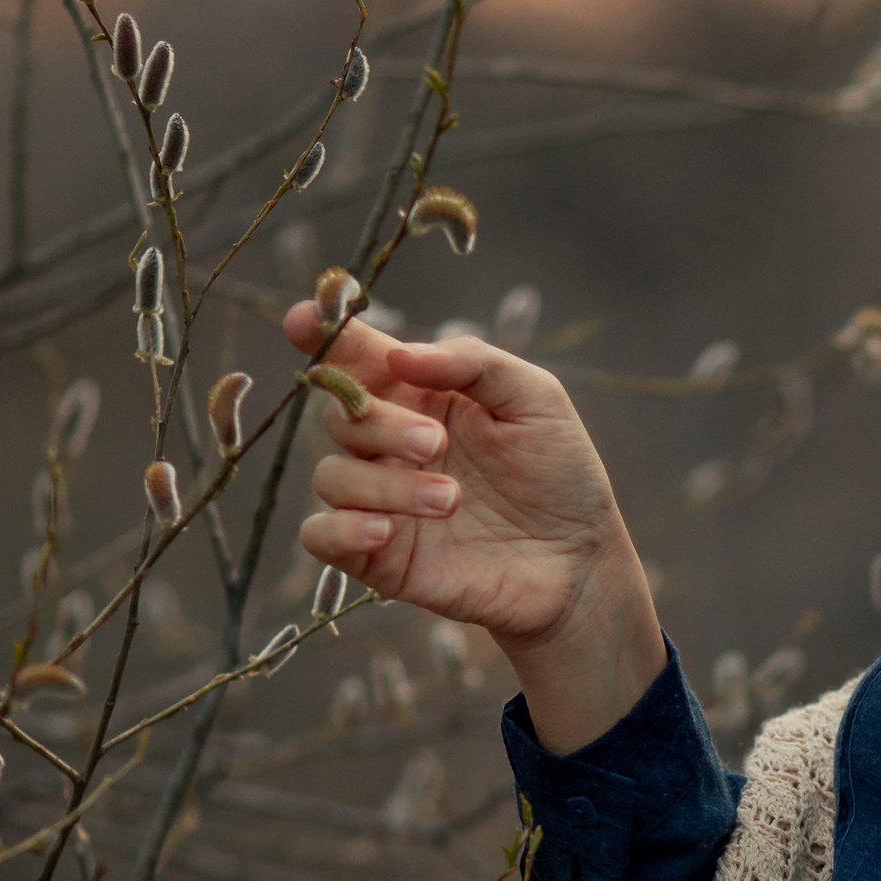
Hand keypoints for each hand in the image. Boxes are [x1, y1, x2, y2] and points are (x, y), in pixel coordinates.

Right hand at [281, 302, 663, 751]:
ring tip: (452, 500)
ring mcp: (380, 499)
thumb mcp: (535, 398)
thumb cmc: (560, 473)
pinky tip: (385, 531)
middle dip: (381, 424)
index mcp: (419, 394)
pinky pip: (320, 537)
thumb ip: (472, 362)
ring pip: (332, 477)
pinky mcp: (378, 555)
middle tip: (437, 444)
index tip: (301, 320)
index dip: (321, 333)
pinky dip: (340, 530)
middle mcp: (389, 444)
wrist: (579, 561)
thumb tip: (399, 355)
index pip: (355, 357)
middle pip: (339, 416)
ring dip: (385, 484)